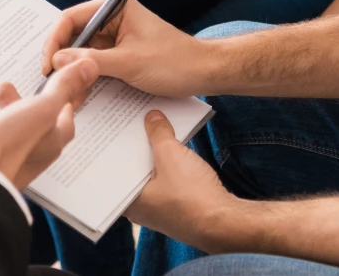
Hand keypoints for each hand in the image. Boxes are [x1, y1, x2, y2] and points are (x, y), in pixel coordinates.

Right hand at [0, 58, 97, 190]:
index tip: (54, 83)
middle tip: (1, 85)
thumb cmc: (11, 148)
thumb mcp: (42, 109)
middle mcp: (25, 153)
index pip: (62, 119)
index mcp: (47, 140)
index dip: (60, 100)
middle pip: (19, 122)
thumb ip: (63, 87)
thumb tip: (89, 66)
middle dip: (9, 101)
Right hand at [41, 0, 209, 97]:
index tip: (47, 65)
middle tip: (51, 83)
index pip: (71, 18)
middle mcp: (112, 19)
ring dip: (73, 72)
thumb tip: (57, 60)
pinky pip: (94, 65)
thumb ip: (92, 61)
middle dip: (61, 59)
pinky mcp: (119, 55)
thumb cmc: (174, 61)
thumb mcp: (130, 63)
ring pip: (82, 53)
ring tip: (65, 94)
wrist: (203, 74)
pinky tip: (79, 95)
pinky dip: (86, 79)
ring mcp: (115, 38)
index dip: (55, 41)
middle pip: (73, 36)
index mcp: (115, 8)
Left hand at [125, 111, 241, 251]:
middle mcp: (141, 209)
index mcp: (129, 202)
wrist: (224, 222)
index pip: (114, 170)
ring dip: (154, 154)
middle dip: (136, 145)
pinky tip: (173, 147)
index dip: (114, 146)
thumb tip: (152, 117)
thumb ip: (158, 133)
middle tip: (132, 119)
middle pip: (133, 169)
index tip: (113, 126)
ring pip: (152, 175)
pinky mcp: (179, 207)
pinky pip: (167, 180)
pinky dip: (168, 165)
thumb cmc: (190, 195)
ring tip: (152, 126)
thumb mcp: (171, 154)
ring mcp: (160, 210)